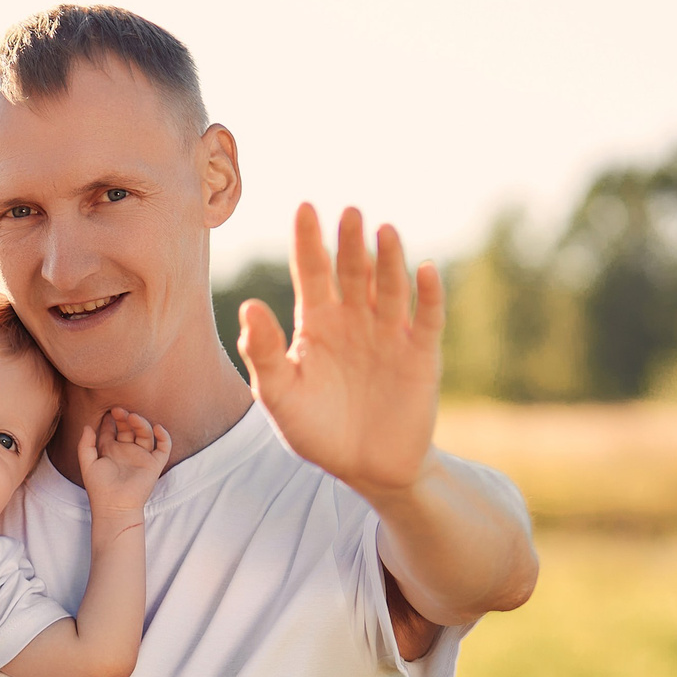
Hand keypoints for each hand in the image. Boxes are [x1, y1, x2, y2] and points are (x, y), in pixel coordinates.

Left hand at [78, 406, 170, 522]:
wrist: (114, 506)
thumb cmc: (99, 488)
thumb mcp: (87, 464)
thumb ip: (85, 445)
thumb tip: (88, 426)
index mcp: (110, 450)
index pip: (111, 429)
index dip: (110, 419)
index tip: (107, 411)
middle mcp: (126, 451)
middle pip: (128, 428)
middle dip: (124, 418)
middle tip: (118, 410)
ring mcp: (141, 456)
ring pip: (145, 434)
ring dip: (141, 423)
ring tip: (132, 417)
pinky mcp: (155, 464)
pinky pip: (164, 447)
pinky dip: (164, 436)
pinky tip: (157, 428)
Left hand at [237, 204, 441, 496]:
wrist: (364, 468)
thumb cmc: (316, 430)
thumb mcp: (280, 397)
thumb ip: (264, 355)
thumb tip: (247, 308)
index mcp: (316, 324)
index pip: (312, 272)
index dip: (308, 241)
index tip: (305, 208)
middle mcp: (354, 319)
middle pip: (352, 272)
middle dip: (350, 242)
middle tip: (348, 213)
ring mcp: (389, 333)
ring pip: (390, 287)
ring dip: (388, 260)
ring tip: (383, 231)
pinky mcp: (421, 353)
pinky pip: (426, 318)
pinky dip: (429, 294)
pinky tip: (426, 270)